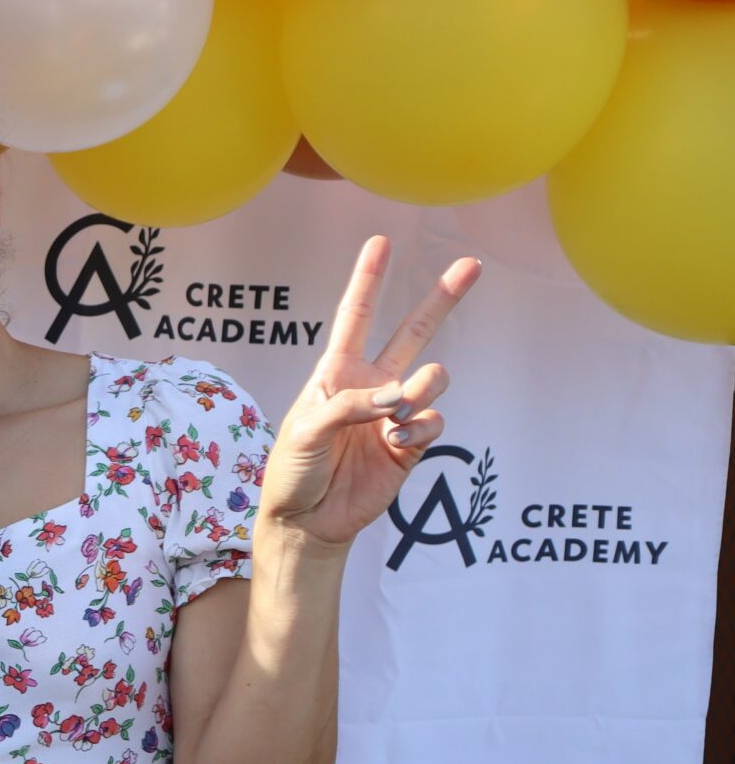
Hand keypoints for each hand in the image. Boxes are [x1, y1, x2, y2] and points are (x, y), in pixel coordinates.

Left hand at [259, 236, 482, 552]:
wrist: (307, 522)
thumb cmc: (292, 471)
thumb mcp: (305, 430)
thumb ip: (349, 406)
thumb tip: (397, 397)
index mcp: (336, 373)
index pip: (355, 317)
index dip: (368, 280)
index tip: (381, 241)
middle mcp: (370, 386)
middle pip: (413, 332)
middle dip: (441, 298)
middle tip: (471, 264)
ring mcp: (395, 415)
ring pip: (432, 378)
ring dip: (423, 387)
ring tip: (399, 410)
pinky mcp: (412, 446)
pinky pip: (433, 422)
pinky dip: (420, 429)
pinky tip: (398, 443)